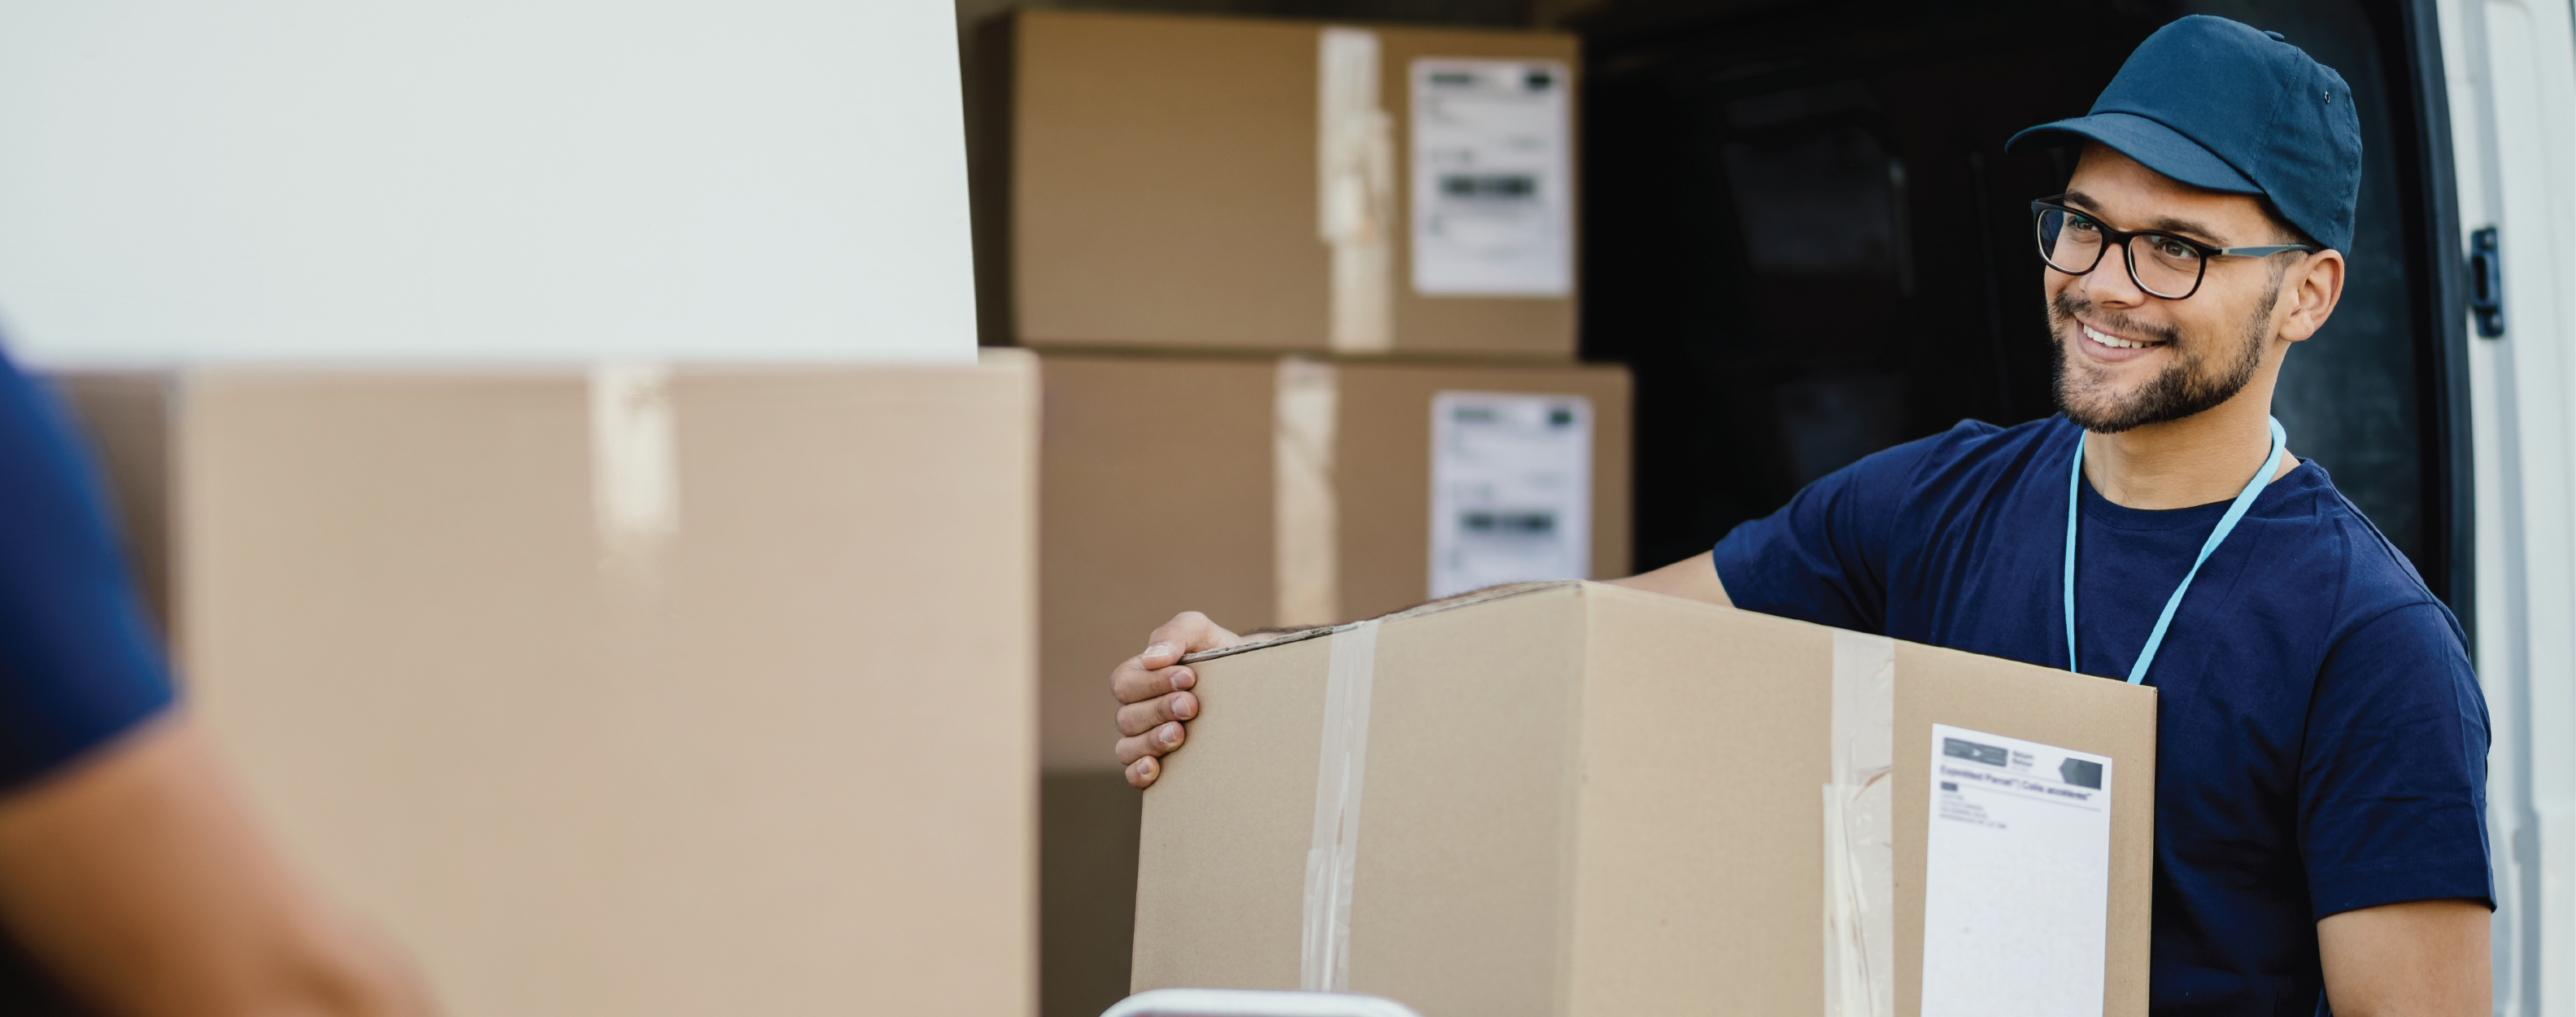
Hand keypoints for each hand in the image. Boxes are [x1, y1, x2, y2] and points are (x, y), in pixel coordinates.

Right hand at [1111, 612, 1243, 788]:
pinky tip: (1155, 767)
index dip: (1153, 682)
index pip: (1126, 683)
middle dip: (1160, 710)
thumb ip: (1175, 634)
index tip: (1189, 677)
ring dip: (1152, 741)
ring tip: (1180, 735)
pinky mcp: (1156, 764)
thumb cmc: (1217, 654)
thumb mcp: (1200, 632)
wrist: (1249, 684)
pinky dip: (1139, 772)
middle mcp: (1135, 710)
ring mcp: (1143, 740)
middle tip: (1192, 706)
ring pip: (1128, 747)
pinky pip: (1133, 774)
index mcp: (1138, 676)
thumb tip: (1153, 658)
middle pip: (1128, 716)